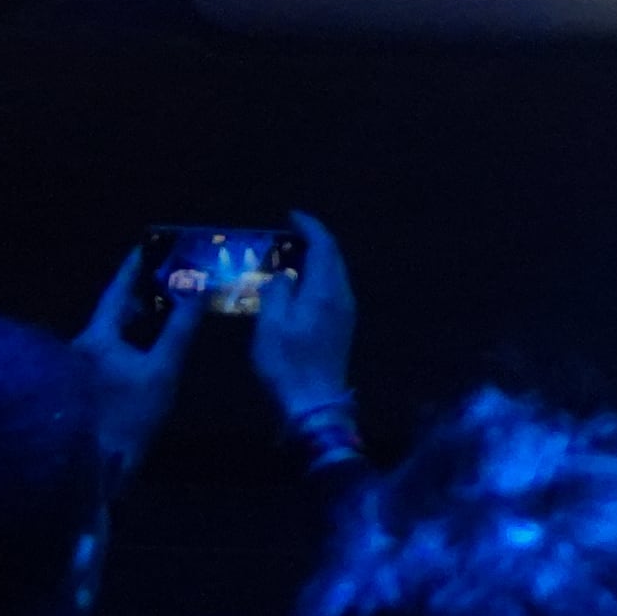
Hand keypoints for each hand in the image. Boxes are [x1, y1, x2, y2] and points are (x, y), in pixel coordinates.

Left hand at [75, 253, 197, 478]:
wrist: (101, 464)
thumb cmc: (132, 414)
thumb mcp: (164, 368)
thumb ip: (180, 327)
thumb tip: (195, 286)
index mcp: (96, 337)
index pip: (116, 291)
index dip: (134, 266)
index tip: (151, 244)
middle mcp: (83, 345)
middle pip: (115, 310)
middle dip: (144, 292)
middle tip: (174, 274)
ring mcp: (83, 365)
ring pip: (115, 330)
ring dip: (142, 316)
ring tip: (173, 302)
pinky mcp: (88, 382)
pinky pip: (114, 347)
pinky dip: (136, 337)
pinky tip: (157, 338)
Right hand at [251, 213, 354, 424]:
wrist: (314, 400)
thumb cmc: (287, 362)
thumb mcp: (271, 325)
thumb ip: (278, 291)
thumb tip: (286, 273)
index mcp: (325, 291)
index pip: (325, 246)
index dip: (311, 226)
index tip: (292, 215)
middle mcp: (342, 296)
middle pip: (333, 257)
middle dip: (314, 240)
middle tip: (287, 233)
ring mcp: (346, 311)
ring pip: (334, 273)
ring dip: (315, 259)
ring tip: (288, 254)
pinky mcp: (342, 325)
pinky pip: (332, 288)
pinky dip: (316, 276)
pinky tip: (297, 283)